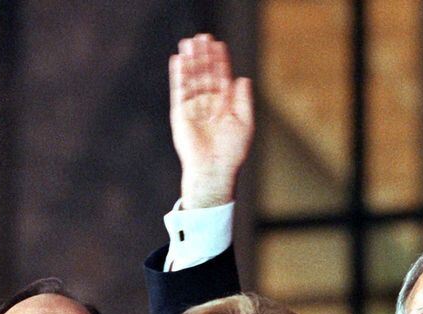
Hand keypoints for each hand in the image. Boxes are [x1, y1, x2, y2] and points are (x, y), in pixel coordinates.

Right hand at [169, 33, 253, 208]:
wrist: (214, 168)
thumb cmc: (232, 151)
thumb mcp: (244, 122)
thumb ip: (243, 100)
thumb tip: (243, 78)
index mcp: (224, 106)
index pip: (221, 78)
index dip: (219, 61)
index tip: (218, 44)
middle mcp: (208, 104)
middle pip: (205, 75)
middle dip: (203, 56)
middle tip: (202, 37)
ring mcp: (193, 108)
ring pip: (192, 79)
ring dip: (190, 61)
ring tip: (189, 42)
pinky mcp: (180, 113)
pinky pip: (179, 90)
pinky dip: (179, 75)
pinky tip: (178, 60)